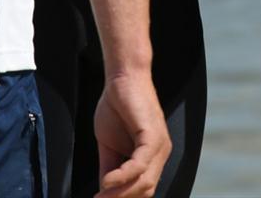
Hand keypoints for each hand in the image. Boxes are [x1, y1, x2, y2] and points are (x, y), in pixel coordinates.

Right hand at [94, 70, 170, 196]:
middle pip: (144, 191)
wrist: (122, 76)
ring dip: (119, 194)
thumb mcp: (109, 144)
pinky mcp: (153, 135)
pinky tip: (107, 182)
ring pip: (144, 183)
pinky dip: (123, 177)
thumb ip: (111, 167)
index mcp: (152, 158)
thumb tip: (105, 190)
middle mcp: (161, 154)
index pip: (142, 190)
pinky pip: (140, 165)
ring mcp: (159, 145)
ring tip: (100, 195)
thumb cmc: (116, 106)